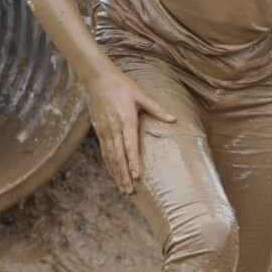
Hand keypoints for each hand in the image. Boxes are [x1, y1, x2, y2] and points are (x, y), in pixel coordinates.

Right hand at [87, 70, 176, 195]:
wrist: (98, 79)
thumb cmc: (122, 86)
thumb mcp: (140, 95)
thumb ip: (156, 109)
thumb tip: (173, 119)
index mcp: (126, 120)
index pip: (130, 145)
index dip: (133, 162)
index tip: (136, 176)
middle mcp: (114, 128)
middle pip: (119, 156)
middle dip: (124, 175)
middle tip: (130, 192)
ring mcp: (105, 131)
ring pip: (110, 157)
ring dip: (116, 174)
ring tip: (123, 189)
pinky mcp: (100, 131)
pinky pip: (104, 151)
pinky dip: (109, 165)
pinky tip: (113, 174)